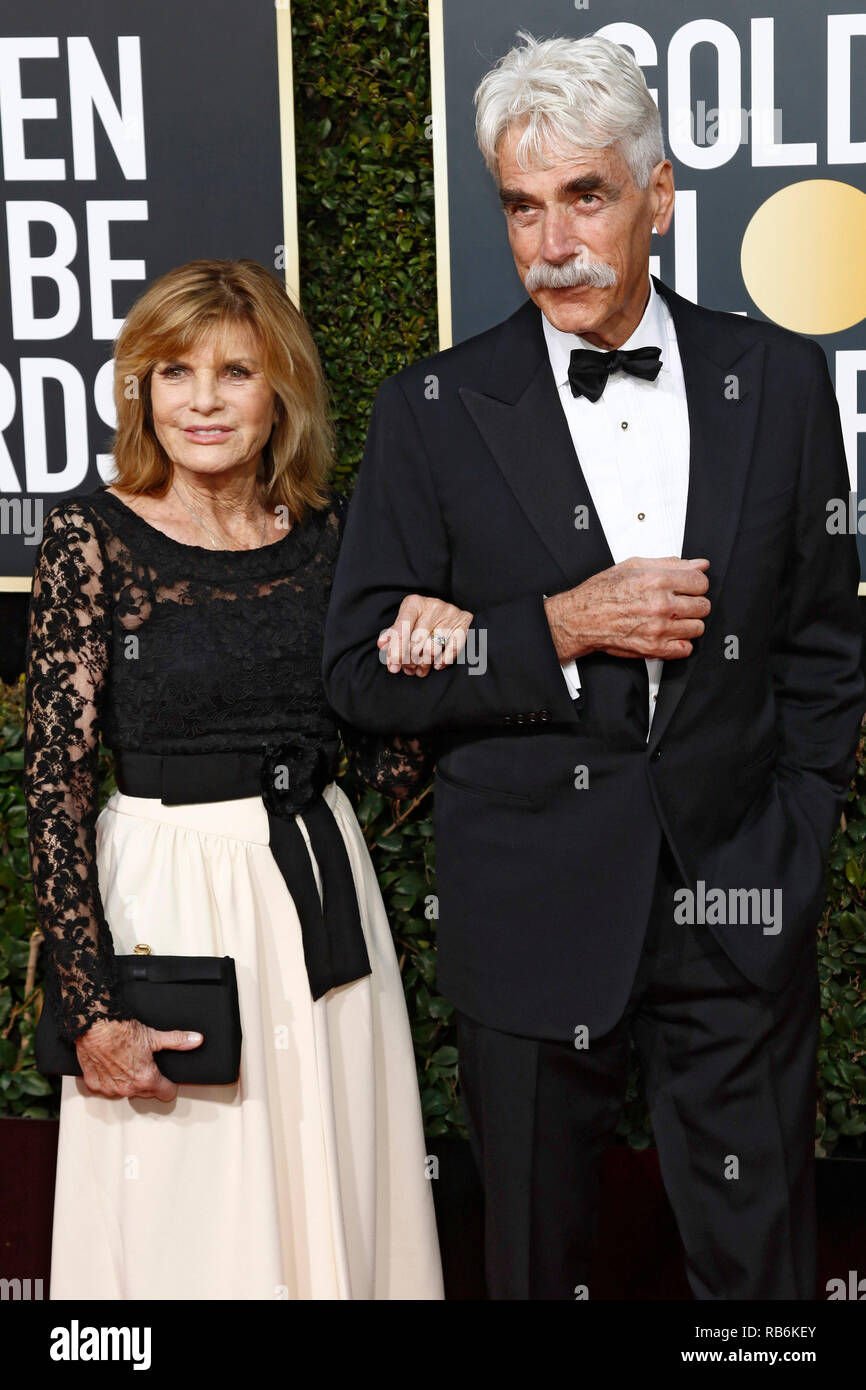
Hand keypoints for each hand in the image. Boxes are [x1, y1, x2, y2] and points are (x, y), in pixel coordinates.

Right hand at [74, 1017, 203, 1101]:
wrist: (95, 1024)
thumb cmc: (121, 1030)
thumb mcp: (154, 1036)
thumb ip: (177, 1041)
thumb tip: (196, 1040)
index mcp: (146, 1079)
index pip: (166, 1093)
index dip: (170, 1085)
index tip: (168, 1080)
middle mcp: (127, 1088)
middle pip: (146, 1092)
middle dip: (149, 1081)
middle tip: (146, 1064)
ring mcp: (110, 1088)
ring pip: (125, 1091)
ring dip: (128, 1082)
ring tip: (128, 1063)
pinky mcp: (94, 1084)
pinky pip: (106, 1088)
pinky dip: (109, 1079)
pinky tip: (111, 1066)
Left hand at [378, 595, 473, 677]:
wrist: (450, 611)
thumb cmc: (423, 618)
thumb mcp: (407, 622)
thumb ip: (395, 634)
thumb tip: (382, 645)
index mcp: (414, 603)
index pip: (402, 627)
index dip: (396, 649)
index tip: (393, 666)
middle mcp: (432, 606)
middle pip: (417, 640)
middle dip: (410, 660)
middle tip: (407, 669)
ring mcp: (449, 614)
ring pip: (433, 647)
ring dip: (425, 663)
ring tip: (420, 669)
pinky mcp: (463, 623)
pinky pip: (453, 648)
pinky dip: (443, 661)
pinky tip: (436, 665)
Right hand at [544, 557, 710, 662]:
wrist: (581, 619)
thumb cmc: (602, 592)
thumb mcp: (634, 566)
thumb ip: (670, 564)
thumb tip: (699, 564)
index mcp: (657, 581)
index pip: (701, 582)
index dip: (696, 583)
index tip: (688, 586)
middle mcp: (660, 605)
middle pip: (703, 605)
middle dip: (693, 603)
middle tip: (679, 603)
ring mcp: (659, 629)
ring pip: (698, 627)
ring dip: (688, 623)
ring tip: (673, 619)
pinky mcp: (654, 648)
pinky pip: (686, 648)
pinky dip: (680, 642)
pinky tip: (669, 633)